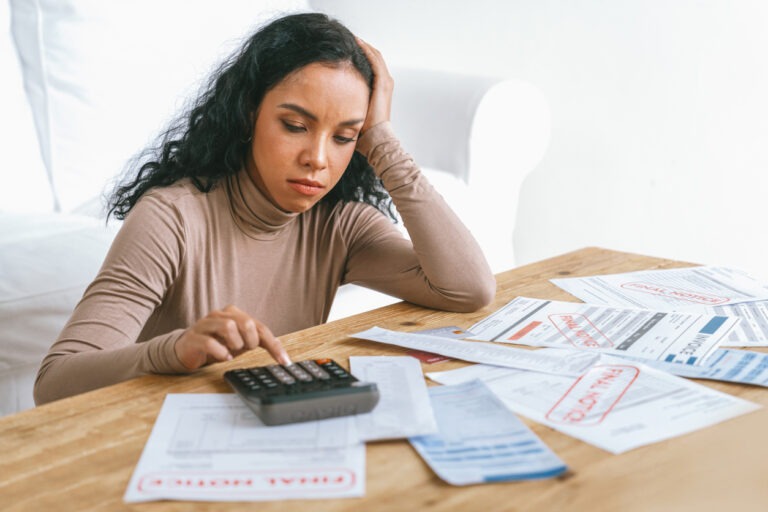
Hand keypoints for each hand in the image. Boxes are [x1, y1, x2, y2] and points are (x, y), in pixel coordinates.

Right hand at [174, 305, 290, 369]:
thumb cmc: (216, 345)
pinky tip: (224, 357)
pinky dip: (220, 352)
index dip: (274, 345)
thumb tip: (278, 350)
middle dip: (250, 340)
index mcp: (234, 314)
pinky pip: (209, 342)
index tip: (284, 361)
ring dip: (235, 344)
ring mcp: (205, 324)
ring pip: (228, 327)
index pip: (260, 327)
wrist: (186, 350)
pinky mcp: (193, 337)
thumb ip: (256, 341)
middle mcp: (220, 315)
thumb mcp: (240, 344)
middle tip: (245, 349)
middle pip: (246, 322)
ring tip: (231, 352)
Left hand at [356, 37, 393, 134]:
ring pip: (376, 56)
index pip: (373, 64)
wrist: (376, 137)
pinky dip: (366, 50)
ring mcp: (386, 82)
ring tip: (352, 37)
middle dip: (363, 46)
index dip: (362, 54)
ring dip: (364, 45)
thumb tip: (333, 97)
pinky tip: (357, 43)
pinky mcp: (383, 83)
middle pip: (375, 56)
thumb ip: (351, 99)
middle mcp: (386, 82)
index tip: (349, 48)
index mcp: (381, 87)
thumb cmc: (366, 128)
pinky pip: (375, 61)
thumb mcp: (357, 109)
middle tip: (349, 38)